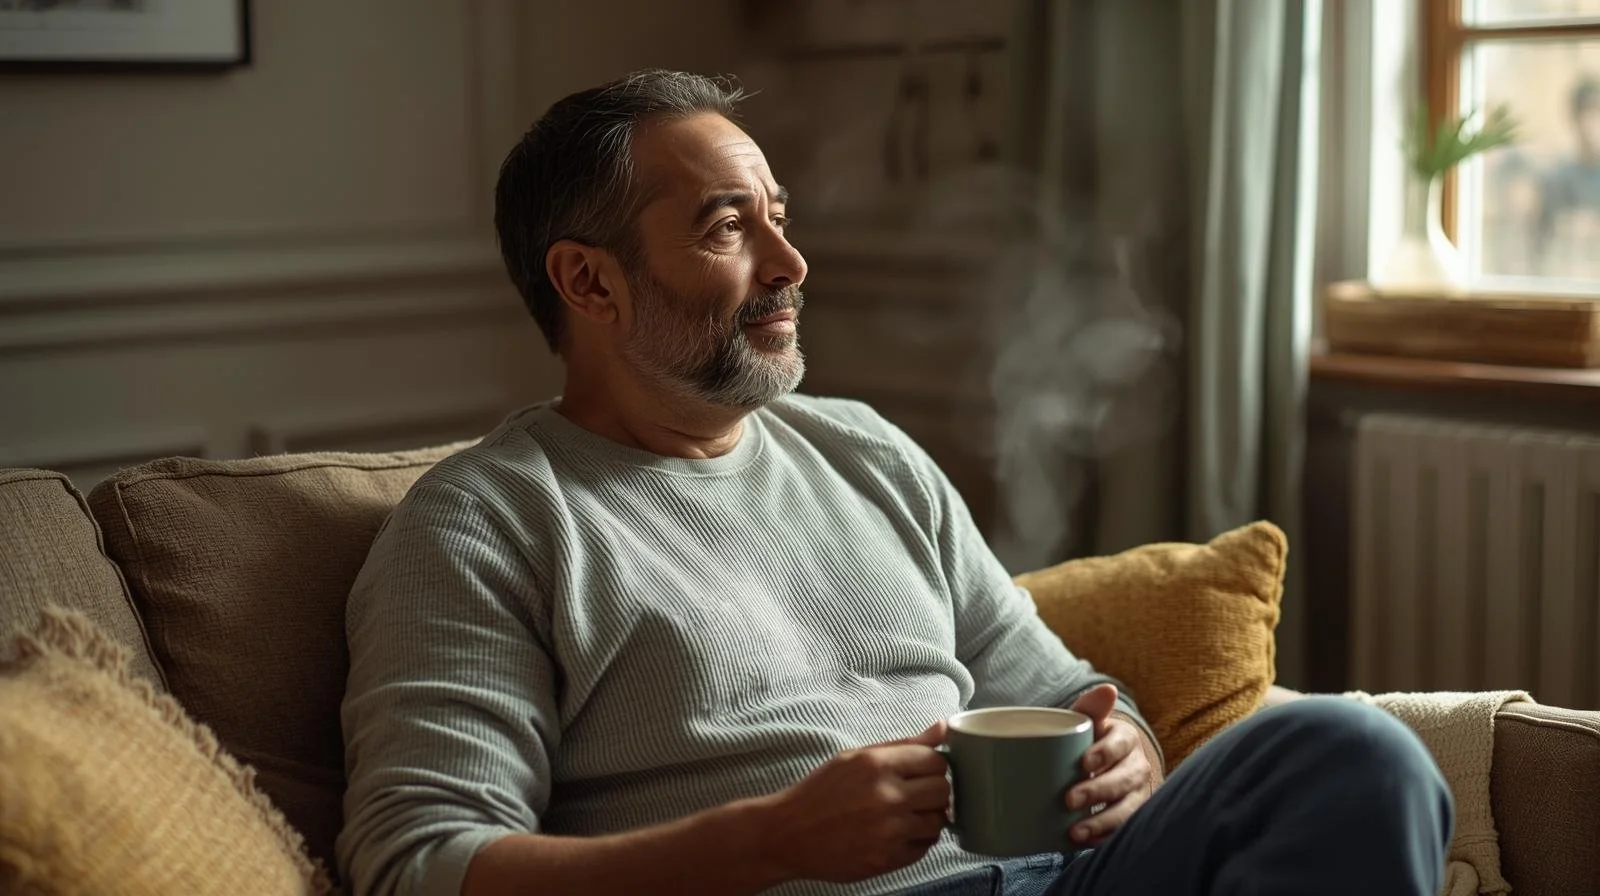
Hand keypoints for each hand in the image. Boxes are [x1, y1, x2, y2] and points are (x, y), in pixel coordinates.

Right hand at [754, 722, 950, 882]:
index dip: (931, 766)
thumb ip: (903, 744)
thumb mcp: (855, 757)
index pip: (935, 761)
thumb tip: (943, 727)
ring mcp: (889, 832)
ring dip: (926, 817)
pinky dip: (915, 840)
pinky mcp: (887, 859)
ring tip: (903, 815)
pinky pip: (924, 847)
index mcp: (877, 765)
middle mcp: (887, 797)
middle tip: (914, 794)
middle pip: (943, 791)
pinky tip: (894, 833)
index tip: (920, 772)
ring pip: (938, 821)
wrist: (788, 834)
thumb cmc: (820, 792)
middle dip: (933, 791)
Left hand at [1066, 684, 1161, 846]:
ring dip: (1103, 821)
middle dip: (1098, 790)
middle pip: (1125, 779)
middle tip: (1070, 799)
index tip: (1083, 762)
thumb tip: (1107, 688)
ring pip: (1128, 809)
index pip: (1121, 743)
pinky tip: (1085, 843)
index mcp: (1125, 738)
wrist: (1100, 765)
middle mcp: (1137, 767)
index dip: (1105, 752)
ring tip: (1075, 831)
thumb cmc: (1088, 741)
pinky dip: (1106, 838)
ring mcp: (1137, 794)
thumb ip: (1090, 708)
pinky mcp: (1131, 817)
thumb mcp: (1087, 722)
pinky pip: (1124, 830)